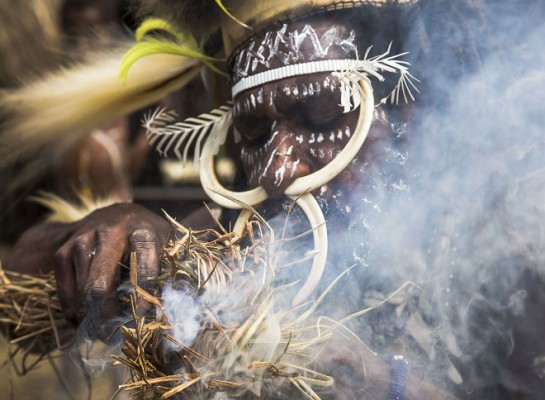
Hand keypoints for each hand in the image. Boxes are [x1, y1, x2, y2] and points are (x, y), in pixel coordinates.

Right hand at [7, 203, 170, 337]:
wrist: (114, 213)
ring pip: (82, 291)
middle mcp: (109, 233)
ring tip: (103, 331)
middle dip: (106, 315)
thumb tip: (181, 304)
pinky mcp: (63, 251)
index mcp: (141, 230)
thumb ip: (173, 269)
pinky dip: (74, 311)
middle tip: (113, 335)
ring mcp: (82, 241)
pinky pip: (65, 291)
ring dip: (91, 316)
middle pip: (101, 283)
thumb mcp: (166, 244)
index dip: (143, 287)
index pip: (143, 258)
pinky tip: (84, 320)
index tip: (144, 313)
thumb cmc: (147, 237)